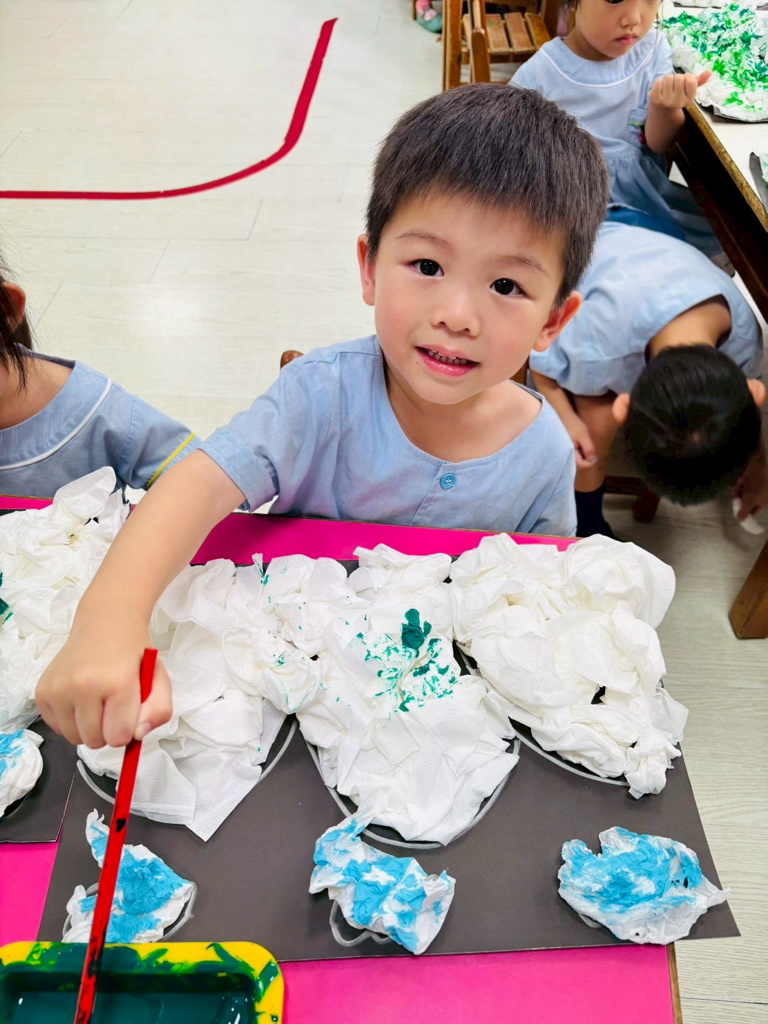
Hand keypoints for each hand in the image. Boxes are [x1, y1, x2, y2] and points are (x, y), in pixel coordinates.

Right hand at [35, 614, 172, 748]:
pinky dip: (70, 721)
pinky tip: (81, 700)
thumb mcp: (159, 680)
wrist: (105, 624)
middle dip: (107, 731)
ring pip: (74, 738)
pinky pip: (56, 728)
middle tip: (113, 706)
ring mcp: (58, 689)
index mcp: (117, 683)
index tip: (128, 711)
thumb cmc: (132, 654)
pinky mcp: (42, 692)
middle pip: (94, 741)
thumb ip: (159, 712)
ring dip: (87, 728)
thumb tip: (137, 736)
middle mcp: (82, 686)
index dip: (127, 729)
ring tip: (97, 702)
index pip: (118, 737)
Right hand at [567, 416, 598, 469]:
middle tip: (591, 447)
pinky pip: (577, 451)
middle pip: (580, 462)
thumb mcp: (583, 436)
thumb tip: (593, 459)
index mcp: (571, 453)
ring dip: (585, 452)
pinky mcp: (569, 446)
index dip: (590, 462)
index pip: (582, 464)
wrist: (565, 415)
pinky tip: (582, 440)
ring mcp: (568, 450)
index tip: (596, 456)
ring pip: (579, 456)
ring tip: (586, 441)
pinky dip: (582, 448)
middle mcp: (568, 453)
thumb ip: (588, 448)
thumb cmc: (574, 425)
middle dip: (588, 457)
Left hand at [649, 70, 711, 109]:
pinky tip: (660, 89)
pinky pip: (659, 81)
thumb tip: (710, 72)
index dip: (687, 77)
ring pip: (669, 78)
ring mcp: (665, 101)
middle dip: (677, 78)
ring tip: (668, 87)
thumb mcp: (689, 90)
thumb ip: (699, 81)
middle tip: (675, 86)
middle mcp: (677, 103)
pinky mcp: (654, 98)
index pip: (691, 81)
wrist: (662, 109)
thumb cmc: (678, 95)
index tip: (685, 83)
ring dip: (668, 79)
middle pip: (679, 78)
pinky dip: (659, 82)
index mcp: (688, 100)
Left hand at [734, 461, 767, 519]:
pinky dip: (741, 483)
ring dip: (739, 491)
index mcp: (763, 502)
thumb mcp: (751, 500)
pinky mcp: (751, 478)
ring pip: (744, 492)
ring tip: (738, 487)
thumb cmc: (759, 485)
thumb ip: (745, 510)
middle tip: (736, 498)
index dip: (745, 512)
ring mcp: (756, 486)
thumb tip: (741, 520)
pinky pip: (744, 483)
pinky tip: (742, 479)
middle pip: (747, 501)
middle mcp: (760, 495)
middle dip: (740, 499)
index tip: (736, 511)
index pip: (753, 511)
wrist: (764, 465)